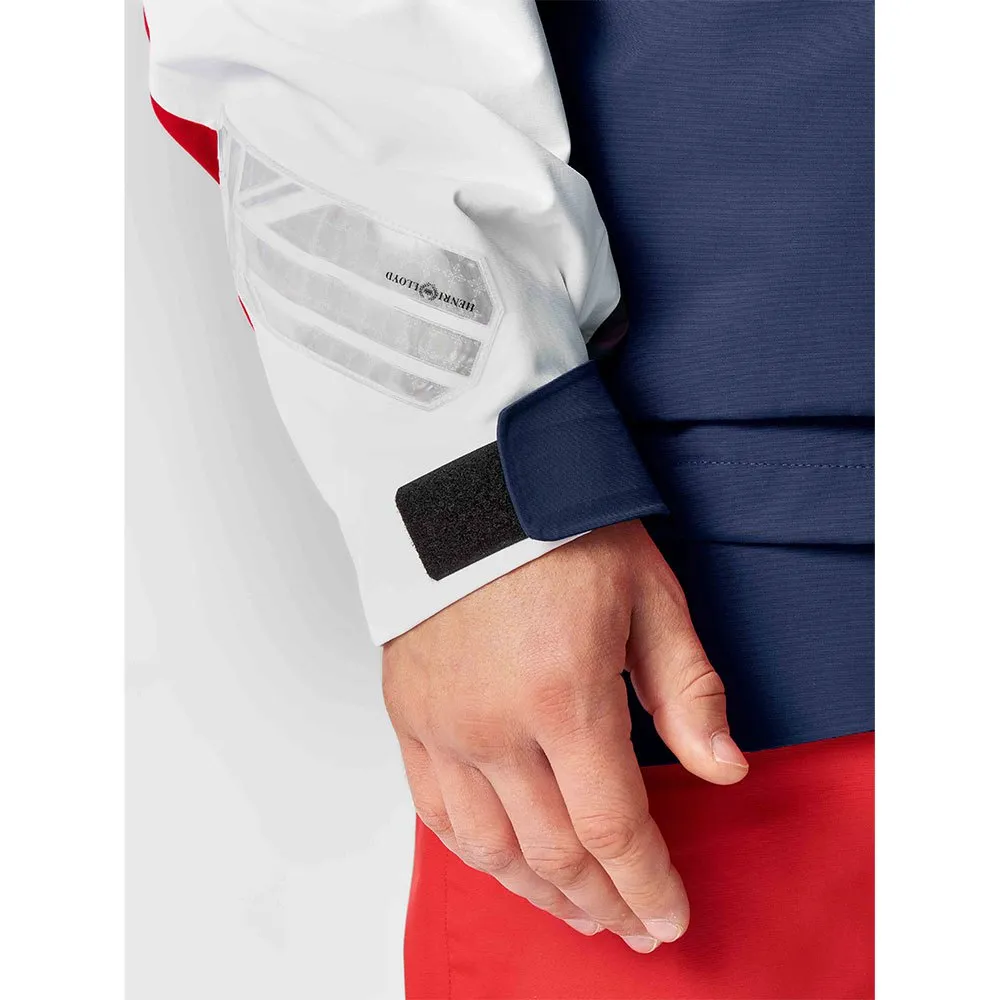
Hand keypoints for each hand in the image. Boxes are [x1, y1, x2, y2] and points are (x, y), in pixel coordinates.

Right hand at [382, 520, 747, 951]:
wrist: (464, 485)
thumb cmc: (558, 528)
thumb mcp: (647, 593)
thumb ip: (686, 688)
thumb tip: (724, 769)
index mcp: (562, 693)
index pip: (612, 826)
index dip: (647, 885)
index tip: (668, 918)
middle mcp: (493, 724)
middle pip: (554, 851)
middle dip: (603, 901)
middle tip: (631, 925)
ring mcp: (441, 724)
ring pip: (490, 847)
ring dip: (540, 892)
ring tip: (576, 910)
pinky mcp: (408, 715)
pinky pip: (434, 811)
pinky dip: (474, 853)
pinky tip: (503, 865)